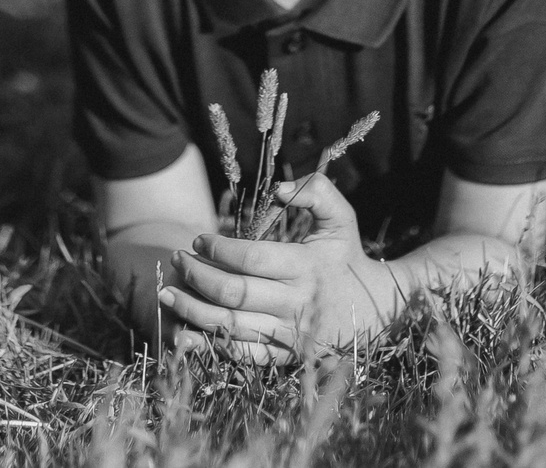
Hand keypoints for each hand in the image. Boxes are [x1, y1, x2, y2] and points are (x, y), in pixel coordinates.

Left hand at [156, 173, 401, 365]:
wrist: (379, 310)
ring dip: (193, 311)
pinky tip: (185, 332)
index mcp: (306, 267)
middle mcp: (296, 303)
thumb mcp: (342, 217)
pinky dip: (211, 346)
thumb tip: (279, 189)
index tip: (198, 238)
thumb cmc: (350, 257)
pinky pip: (243, 356)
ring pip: (232, 327)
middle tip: (176, 260)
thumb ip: (317, 191)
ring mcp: (290, 334)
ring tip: (167, 294)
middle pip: (234, 293)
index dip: (218, 249)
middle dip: (197, 276)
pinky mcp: (286, 357)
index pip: (251, 259)